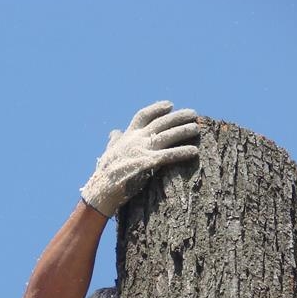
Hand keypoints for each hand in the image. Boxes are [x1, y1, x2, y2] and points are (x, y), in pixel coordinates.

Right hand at [80, 101, 198, 218]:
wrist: (99, 192)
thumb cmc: (103, 175)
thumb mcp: (108, 153)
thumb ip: (114, 141)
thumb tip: (115, 132)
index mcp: (127, 136)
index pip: (143, 115)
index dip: (157, 108)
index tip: (170, 105)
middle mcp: (135, 140)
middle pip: (161, 122)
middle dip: (178, 116)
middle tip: (193, 114)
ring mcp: (141, 151)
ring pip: (168, 135)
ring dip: (184, 131)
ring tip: (197, 129)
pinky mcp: (147, 164)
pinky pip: (169, 155)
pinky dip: (182, 152)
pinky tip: (194, 151)